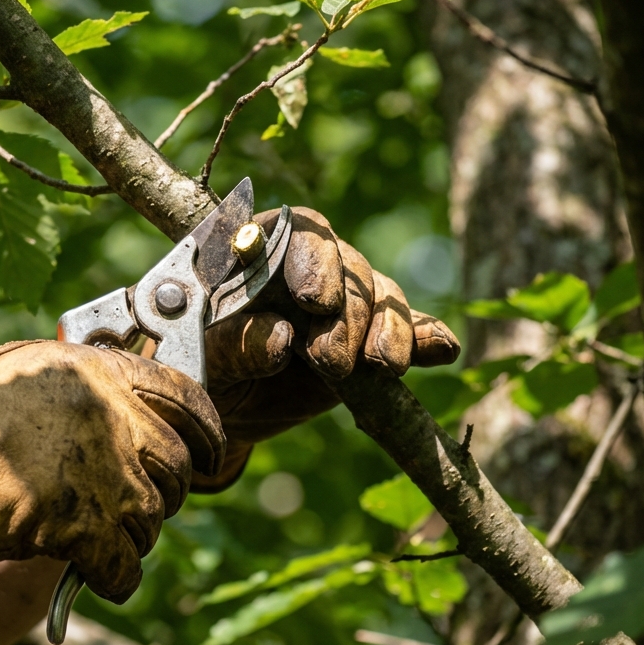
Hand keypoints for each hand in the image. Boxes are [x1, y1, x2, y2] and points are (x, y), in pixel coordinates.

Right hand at [0, 340, 223, 602]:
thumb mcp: (26, 369)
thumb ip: (86, 380)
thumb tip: (132, 394)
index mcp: (98, 372)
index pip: (188, 397)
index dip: (207, 429)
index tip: (208, 449)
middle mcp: (109, 417)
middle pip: (174, 465)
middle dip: (163, 490)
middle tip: (136, 501)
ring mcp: (98, 473)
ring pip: (153, 518)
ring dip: (134, 534)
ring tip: (102, 534)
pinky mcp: (78, 527)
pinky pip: (124, 565)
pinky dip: (116, 577)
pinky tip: (99, 574)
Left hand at [196, 208, 458, 491]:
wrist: (227, 412)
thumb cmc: (201, 374)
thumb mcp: (203, 364)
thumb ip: (234, 347)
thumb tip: (281, 338)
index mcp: (259, 254)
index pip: (296, 232)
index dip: (313, 258)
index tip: (314, 300)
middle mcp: (309, 267)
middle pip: (347, 266)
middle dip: (347, 314)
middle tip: (330, 362)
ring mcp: (345, 301)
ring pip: (382, 295)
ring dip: (388, 329)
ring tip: (379, 368)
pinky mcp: (372, 337)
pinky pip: (411, 329)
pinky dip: (427, 338)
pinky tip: (441, 351)